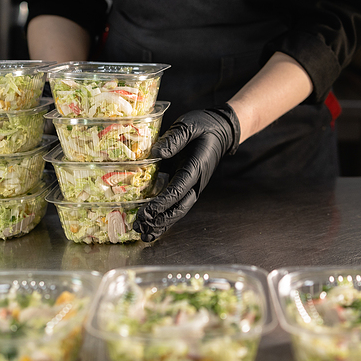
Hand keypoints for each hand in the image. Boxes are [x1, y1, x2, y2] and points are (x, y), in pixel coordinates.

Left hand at [133, 104, 239, 240]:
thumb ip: (174, 138)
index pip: (178, 190)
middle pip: (179, 208)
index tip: (146, 212)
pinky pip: (176, 206)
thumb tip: (156, 152)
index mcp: (196, 167)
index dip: (161, 203)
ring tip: (143, 235)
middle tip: (139, 226)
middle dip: (159, 219)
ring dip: (161, 224)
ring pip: (178, 211)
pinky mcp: (188, 187)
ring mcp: (193, 186)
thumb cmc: (204, 126)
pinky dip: (164, 219)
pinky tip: (151, 228)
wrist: (221, 130)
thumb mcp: (189, 125)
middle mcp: (196, 182)